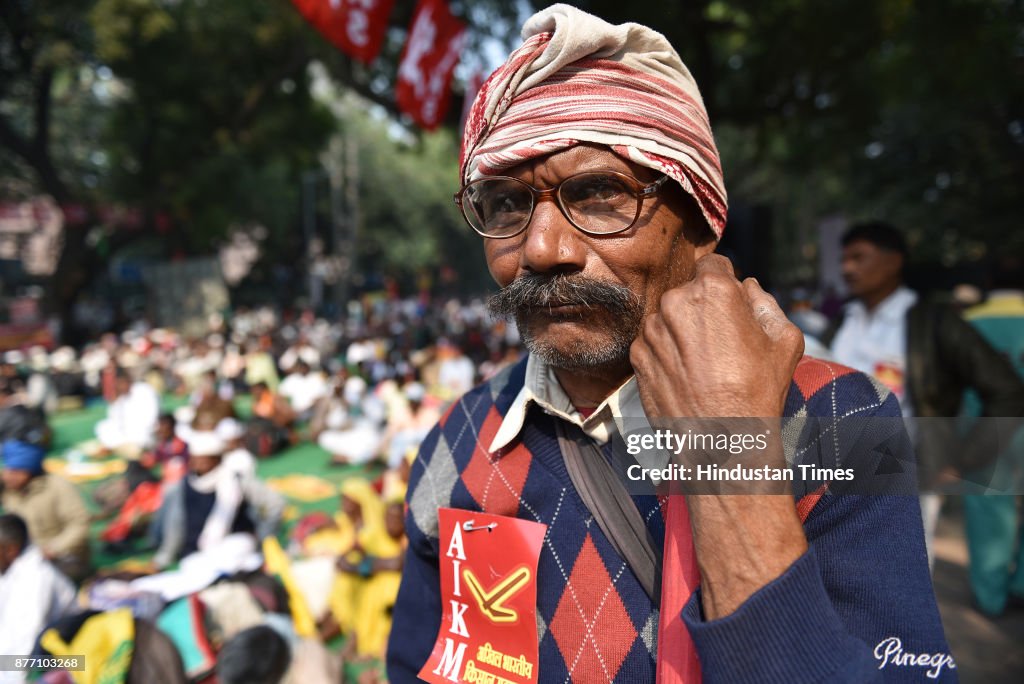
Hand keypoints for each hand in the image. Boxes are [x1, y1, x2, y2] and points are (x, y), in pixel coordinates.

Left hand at [630, 254, 803, 419]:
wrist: (722, 440)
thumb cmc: (758, 391)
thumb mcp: (785, 340)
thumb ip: (766, 303)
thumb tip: (747, 287)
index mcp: (713, 290)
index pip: (713, 264)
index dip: (724, 282)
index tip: (729, 303)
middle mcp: (675, 303)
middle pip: (689, 292)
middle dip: (703, 308)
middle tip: (722, 341)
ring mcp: (651, 330)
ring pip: (669, 318)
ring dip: (682, 331)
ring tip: (704, 364)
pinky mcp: (636, 355)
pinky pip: (653, 342)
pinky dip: (666, 353)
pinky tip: (687, 375)